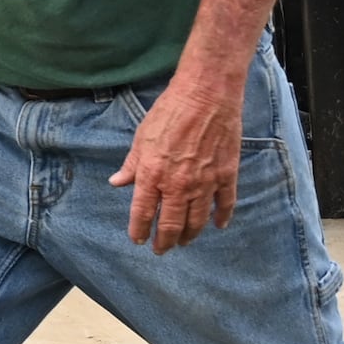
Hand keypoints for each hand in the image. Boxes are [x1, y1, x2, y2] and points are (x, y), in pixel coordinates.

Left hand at [110, 67, 245, 251]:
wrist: (206, 94)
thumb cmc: (170, 111)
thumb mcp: (142, 136)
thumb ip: (131, 165)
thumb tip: (117, 182)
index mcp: (152, 174)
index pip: (143, 213)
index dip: (139, 230)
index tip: (138, 240)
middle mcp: (178, 184)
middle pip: (170, 224)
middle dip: (164, 241)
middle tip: (161, 249)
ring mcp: (205, 182)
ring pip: (196, 220)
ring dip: (189, 235)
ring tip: (184, 242)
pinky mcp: (226, 175)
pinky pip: (225, 204)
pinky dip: (221, 218)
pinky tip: (218, 225)